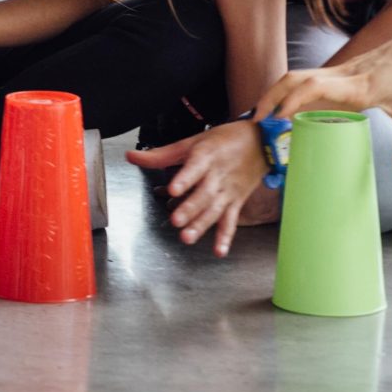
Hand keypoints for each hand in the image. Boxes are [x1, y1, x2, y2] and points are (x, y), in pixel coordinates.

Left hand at [127, 121, 267, 255]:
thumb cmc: (223, 141)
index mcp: (206, 157)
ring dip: (202, 225)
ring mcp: (228, 191)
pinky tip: (219, 250)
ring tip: (187, 237)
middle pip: (204, 194)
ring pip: (215, 210)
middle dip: (190, 209)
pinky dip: (226, 237)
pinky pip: (231, 221)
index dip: (185, 179)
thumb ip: (160, 154)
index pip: (195, 168)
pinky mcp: (236, 202)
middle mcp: (218, 176)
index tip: (173, 189)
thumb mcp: (192, 142)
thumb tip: (131, 156)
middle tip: (176, 221)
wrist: (261, 142)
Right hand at [257, 35, 391, 185]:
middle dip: (270, 97)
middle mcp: (344, 75)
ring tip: (263, 117)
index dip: (290, 101)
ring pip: (297, 76)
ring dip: (276, 93)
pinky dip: (291, 92)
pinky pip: (308, 79)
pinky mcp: (342, 71)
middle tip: (255, 121)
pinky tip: (289, 109)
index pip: (314, 87)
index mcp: (359, 85)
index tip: (274, 120)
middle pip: (294, 79)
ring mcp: (341, 70)